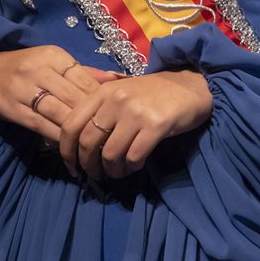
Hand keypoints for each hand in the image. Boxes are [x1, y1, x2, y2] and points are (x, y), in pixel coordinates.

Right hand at [0, 45, 119, 140]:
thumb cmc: (29, 67)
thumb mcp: (54, 62)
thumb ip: (84, 72)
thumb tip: (116, 79)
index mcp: (54, 56)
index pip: (84, 79)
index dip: (100, 98)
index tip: (113, 113)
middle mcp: (39, 70)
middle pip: (73, 96)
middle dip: (92, 115)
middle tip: (108, 131)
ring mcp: (24, 89)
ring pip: (58, 112)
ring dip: (76, 128)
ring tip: (93, 140)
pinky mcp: (13, 109)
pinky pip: (40, 124)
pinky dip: (56, 135)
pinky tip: (70, 143)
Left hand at [57, 70, 213, 179]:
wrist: (193, 86)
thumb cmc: (155, 92)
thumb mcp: (123, 91)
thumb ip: (100, 109)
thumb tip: (77, 142)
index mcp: (104, 92)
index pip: (71, 125)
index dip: (66, 151)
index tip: (72, 167)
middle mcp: (117, 100)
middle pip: (89, 143)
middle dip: (89, 166)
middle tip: (97, 174)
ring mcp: (136, 112)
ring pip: (111, 154)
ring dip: (112, 170)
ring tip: (119, 172)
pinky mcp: (156, 125)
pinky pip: (134, 157)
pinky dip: (132, 167)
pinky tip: (135, 165)